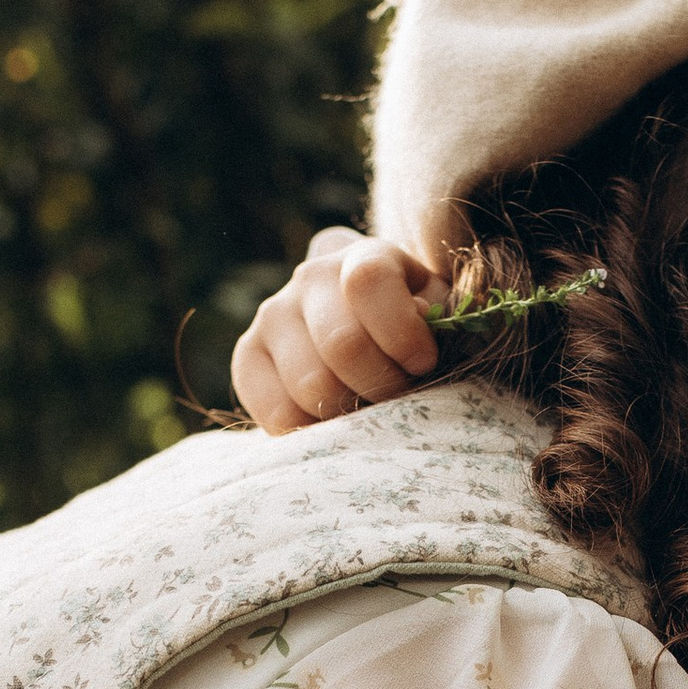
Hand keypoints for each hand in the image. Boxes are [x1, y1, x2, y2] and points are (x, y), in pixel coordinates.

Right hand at [231, 227, 441, 432]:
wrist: (363, 329)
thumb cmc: (414, 328)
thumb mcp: (439, 315)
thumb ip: (440, 315)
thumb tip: (420, 313)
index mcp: (363, 258)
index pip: (368, 282)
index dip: (401, 331)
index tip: (423, 363)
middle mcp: (310, 278)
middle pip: (343, 345)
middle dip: (382, 385)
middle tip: (398, 397)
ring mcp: (272, 316)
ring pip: (312, 385)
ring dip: (350, 413)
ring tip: (367, 407)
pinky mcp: (247, 357)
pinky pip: (277, 412)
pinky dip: (313, 430)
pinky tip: (332, 419)